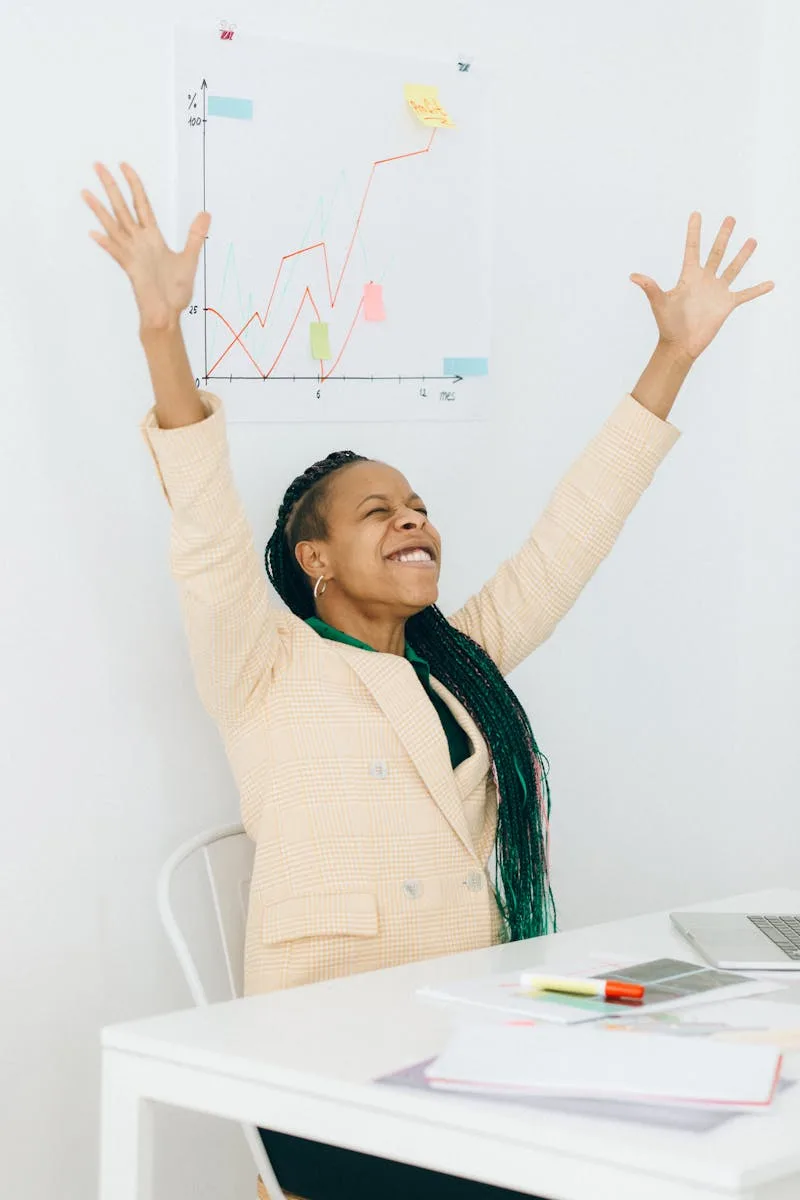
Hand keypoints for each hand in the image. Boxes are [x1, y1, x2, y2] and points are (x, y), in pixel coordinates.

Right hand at [82, 163, 209, 330]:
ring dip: (99, 209)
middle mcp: (139, 242)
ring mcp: (132, 254)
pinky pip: (117, 253)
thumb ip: (195, 236)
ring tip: (86, 192)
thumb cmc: (176, 292)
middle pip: (122, 208)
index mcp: (152, 237)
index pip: (141, 204)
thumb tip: (206, 214)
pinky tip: (94, 233)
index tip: (124, 166)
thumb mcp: (190, 259)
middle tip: (97, 165)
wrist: (168, 315)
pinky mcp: (131, 269)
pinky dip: (106, 244)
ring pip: (114, 226)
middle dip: (111, 187)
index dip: (134, 185)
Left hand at [630, 213, 773, 361]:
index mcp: (689, 276)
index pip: (693, 248)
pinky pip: (745, 294)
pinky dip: (757, 289)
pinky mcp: (726, 305)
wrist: (680, 345)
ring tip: (752, 240)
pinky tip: (770, 283)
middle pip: (716, 252)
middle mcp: (704, 280)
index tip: (696, 214)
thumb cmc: (667, 324)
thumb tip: (633, 276)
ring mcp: (716, 291)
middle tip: (730, 218)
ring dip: (743, 255)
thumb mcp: (659, 302)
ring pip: (732, 268)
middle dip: (723, 235)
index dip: (694, 232)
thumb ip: (650, 287)